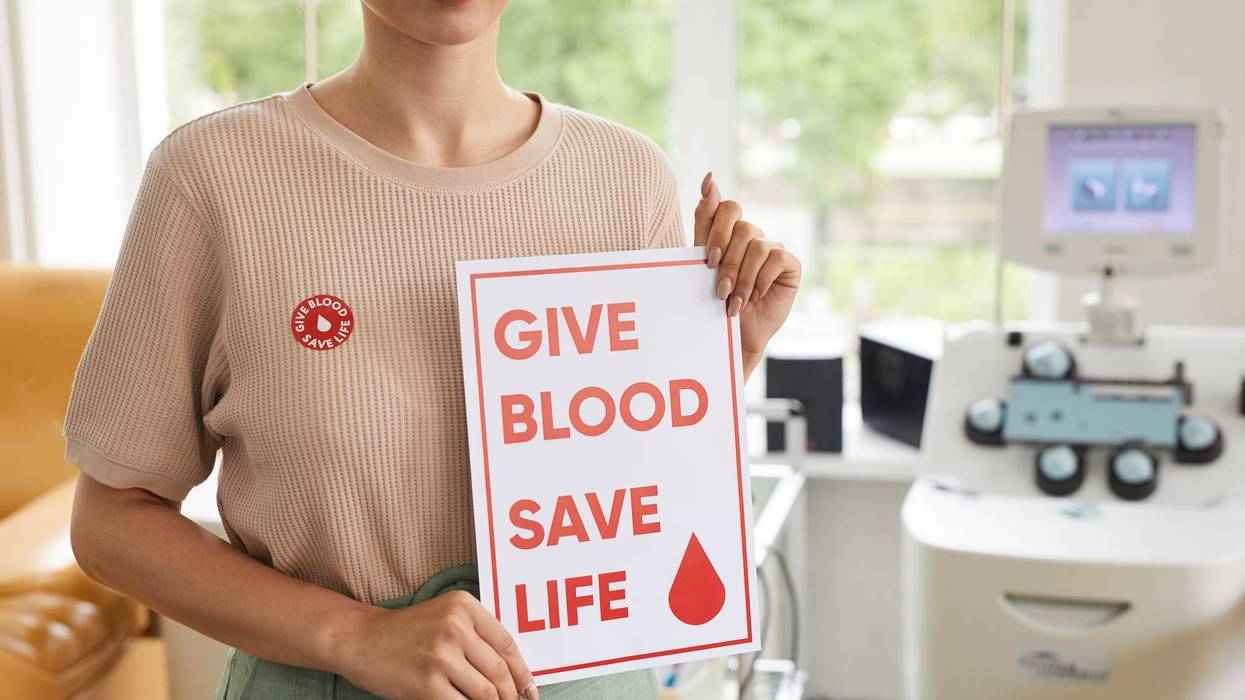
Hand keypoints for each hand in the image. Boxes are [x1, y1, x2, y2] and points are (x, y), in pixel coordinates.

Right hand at [335, 590, 537, 699]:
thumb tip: (511, 671)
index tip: (530, 690)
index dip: (523, 672)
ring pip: (486, 693)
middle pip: (499, 671)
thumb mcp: (444, 616)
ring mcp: (442, 656)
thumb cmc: (406, 631)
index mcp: (464, 606)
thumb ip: (476, 634)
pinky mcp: (427, 684)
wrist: (360, 639)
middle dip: (512, 695)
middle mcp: (455, 627)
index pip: (507, 644)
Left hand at [694, 172, 800, 373]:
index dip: (717, 221)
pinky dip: (760, 279)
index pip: (726, 208)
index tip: (708, 242)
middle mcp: (752, 236)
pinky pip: (775, 258)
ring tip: (733, 301)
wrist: (735, 335)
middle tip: (718, 288)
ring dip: (741, 277)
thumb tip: (709, 178)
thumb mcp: (704, 263)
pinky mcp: (790, 263)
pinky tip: (755, 296)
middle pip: (741, 226)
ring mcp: (773, 247)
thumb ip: (705, 223)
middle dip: (726, 260)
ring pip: (756, 245)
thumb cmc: (717, 301)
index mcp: (729, 232)